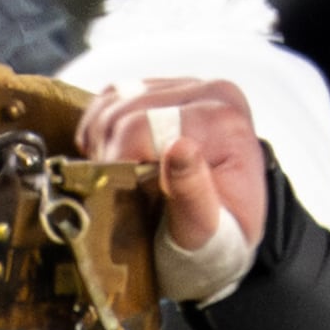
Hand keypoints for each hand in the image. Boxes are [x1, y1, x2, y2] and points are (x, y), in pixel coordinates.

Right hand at [78, 80, 269, 287]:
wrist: (221, 241)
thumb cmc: (212, 245)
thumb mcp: (204, 234)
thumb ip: (193, 195)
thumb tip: (180, 148)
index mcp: (228, 121)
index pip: (139, 127)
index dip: (116, 165)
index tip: (123, 200)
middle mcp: (214, 93)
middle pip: (121, 112)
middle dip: (110, 158)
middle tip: (124, 197)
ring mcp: (188, 85)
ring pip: (111, 103)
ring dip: (103, 146)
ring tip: (124, 183)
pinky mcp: (165, 88)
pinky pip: (110, 97)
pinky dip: (101, 131)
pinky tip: (116, 161)